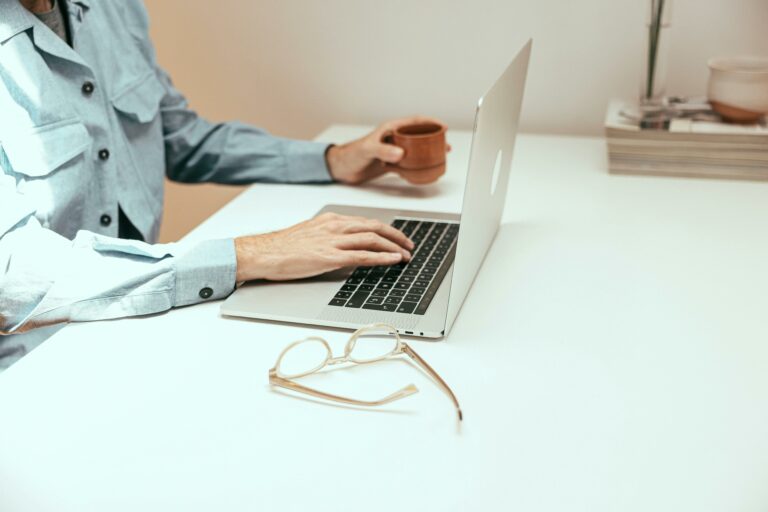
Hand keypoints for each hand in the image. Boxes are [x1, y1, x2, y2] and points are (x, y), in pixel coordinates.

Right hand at [234, 212, 414, 280]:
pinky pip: (362, 256)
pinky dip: (382, 258)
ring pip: (372, 239)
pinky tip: (393, 261)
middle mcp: (334, 226)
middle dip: (396, 236)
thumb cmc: (282, 248)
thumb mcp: (310, 235)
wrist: (263, 253)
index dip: (386, 230)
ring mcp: (332, 241)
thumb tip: (345, 247)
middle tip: (409, 245)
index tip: (397, 237)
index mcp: (331, 220)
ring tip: (406, 256)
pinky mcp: (329, 257)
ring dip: (394, 247)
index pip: (365, 222)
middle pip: (375, 227)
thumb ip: (329, 237)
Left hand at [325, 116, 449, 184]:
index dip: (430, 123)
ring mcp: (393, 151)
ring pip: (415, 150)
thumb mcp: (368, 150)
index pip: (414, 122)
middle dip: (433, 138)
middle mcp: (393, 138)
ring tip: (439, 157)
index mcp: (390, 129)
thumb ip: (383, 150)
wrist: (341, 168)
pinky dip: (416, 168)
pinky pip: (407, 164)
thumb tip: (401, 153)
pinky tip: (423, 172)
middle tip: (446, 145)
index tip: (443, 127)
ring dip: (427, 153)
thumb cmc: (351, 154)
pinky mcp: (390, 163)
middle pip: (418, 135)